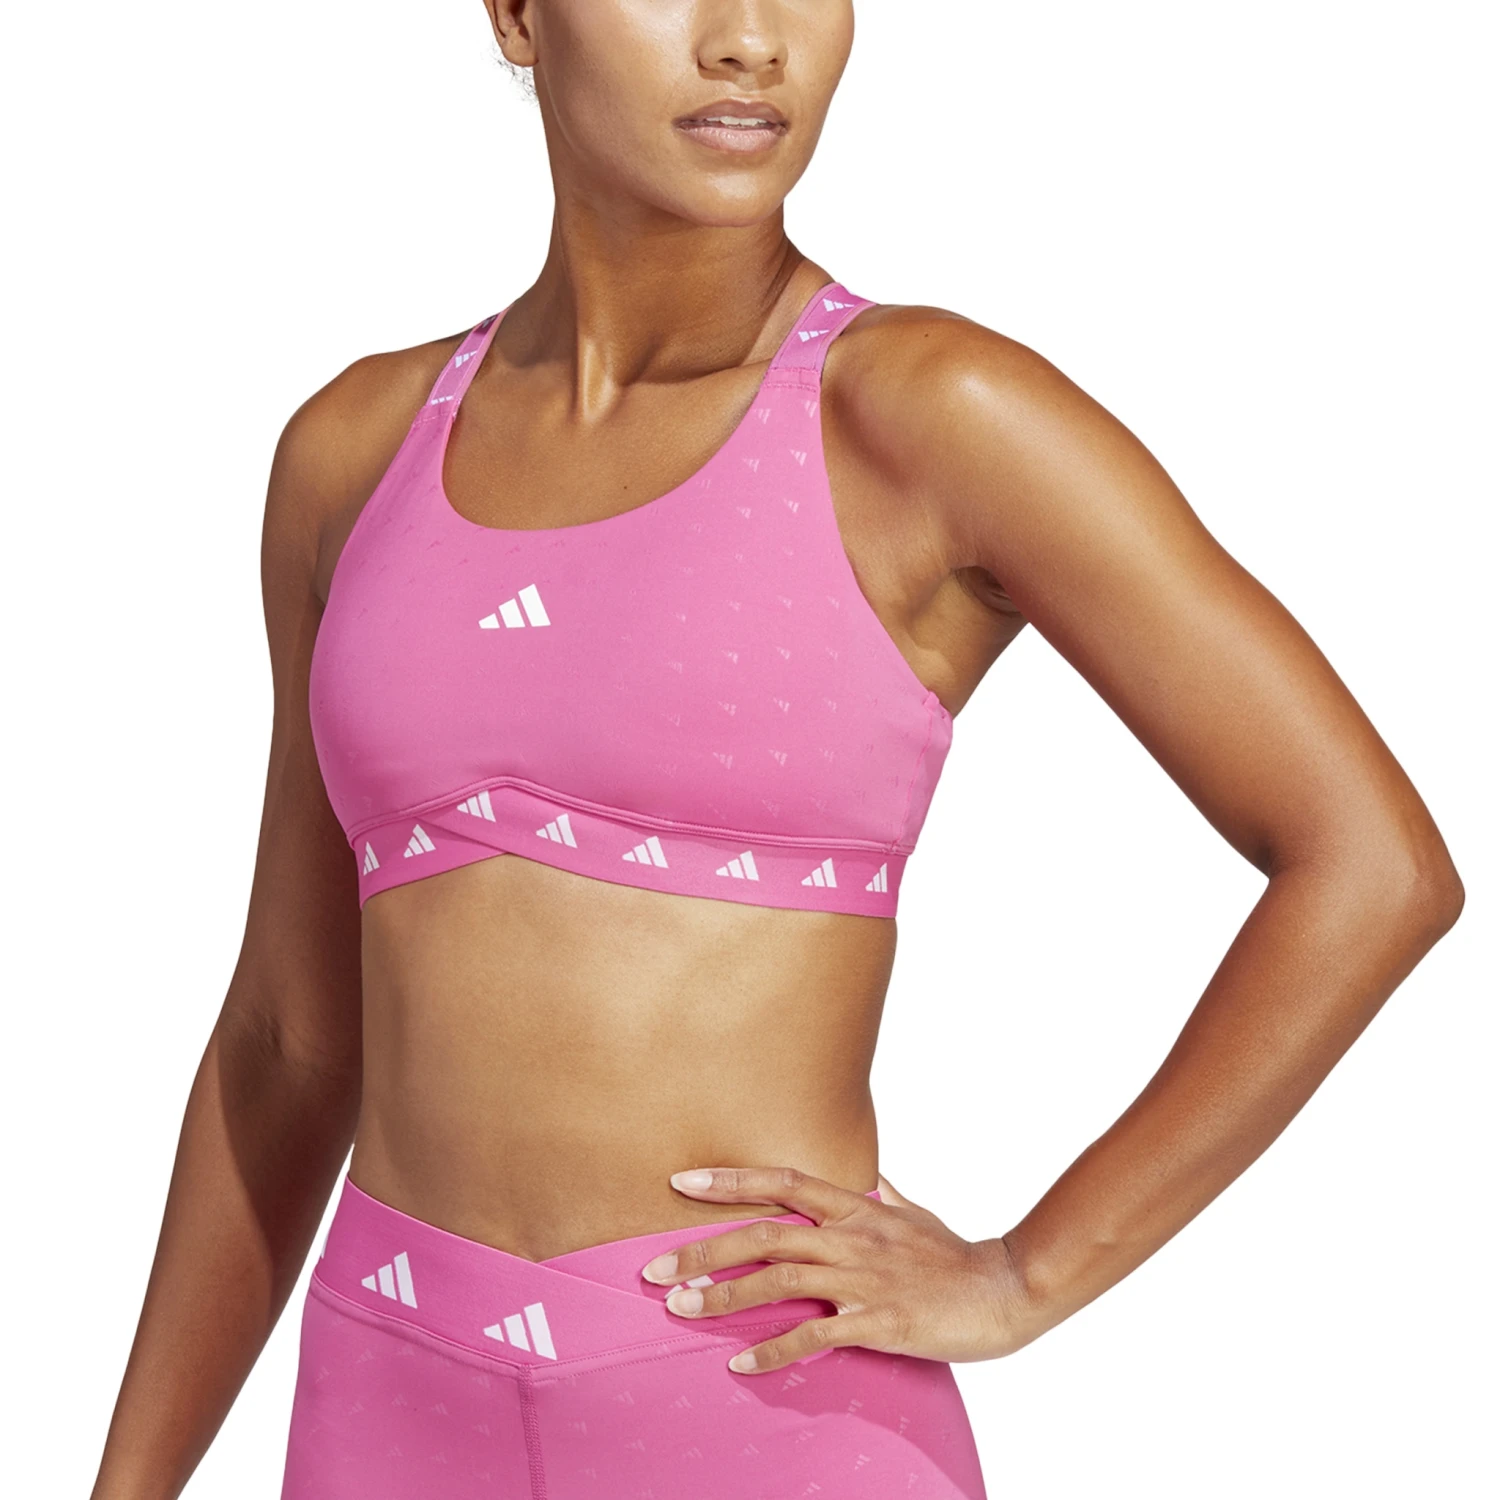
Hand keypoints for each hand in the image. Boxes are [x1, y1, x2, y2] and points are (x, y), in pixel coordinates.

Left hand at [640, 1165, 1028, 1373]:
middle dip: (704, 1251)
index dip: (730, 1180)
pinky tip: (740, 1362)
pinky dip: (774, 1348)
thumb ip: (883, 1194)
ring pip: (778, 1281)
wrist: (1005, 1288)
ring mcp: (863, 1279)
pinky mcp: (879, 1322)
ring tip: (678, 1310)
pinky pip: (816, 1335)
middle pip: (764, 1235)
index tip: (680, 1182)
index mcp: (855, 1208)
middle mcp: (851, 1236)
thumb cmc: (955, 1252)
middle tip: (653, 1271)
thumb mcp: (913, 1212)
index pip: (782, 1182)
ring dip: (723, 1297)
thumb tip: (873, 1176)